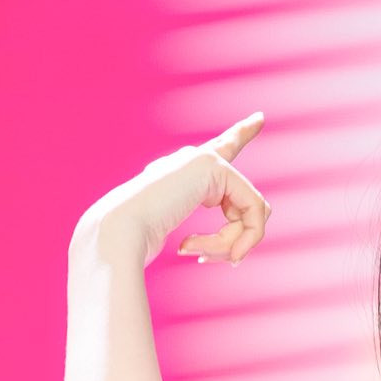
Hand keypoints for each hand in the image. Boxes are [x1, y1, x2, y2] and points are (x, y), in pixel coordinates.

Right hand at [70, 112, 272, 270]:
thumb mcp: (172, 238)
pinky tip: (215, 251)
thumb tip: (231, 249)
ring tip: (204, 257)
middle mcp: (195, 159)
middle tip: (228, 262)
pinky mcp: (214, 167)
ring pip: (252, 211)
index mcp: (182, 172)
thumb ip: (198, 234)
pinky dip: (243, 239)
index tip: (259, 118)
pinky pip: (253, 210)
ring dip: (233, 244)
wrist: (121, 230)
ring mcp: (204, 159)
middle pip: (247, 203)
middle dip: (237, 240)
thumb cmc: (138, 240)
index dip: (241, 133)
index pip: (221, 149)